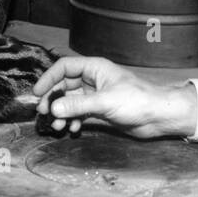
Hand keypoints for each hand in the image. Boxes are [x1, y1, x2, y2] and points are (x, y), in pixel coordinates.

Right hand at [32, 56, 196, 138]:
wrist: (160, 116)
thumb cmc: (138, 100)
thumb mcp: (105, 102)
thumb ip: (77, 105)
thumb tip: (53, 108)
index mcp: (95, 68)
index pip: (65, 67)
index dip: (49, 78)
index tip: (38, 93)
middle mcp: (94, 79)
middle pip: (64, 85)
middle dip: (53, 99)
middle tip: (44, 113)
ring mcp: (96, 95)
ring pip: (71, 101)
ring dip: (62, 113)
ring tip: (57, 127)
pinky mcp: (101, 110)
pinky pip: (79, 113)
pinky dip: (72, 120)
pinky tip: (71, 129)